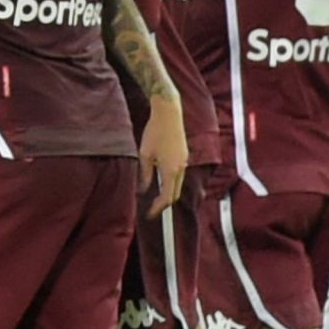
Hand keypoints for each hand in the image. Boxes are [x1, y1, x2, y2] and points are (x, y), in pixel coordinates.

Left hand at [138, 96, 186, 217]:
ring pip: (178, 185)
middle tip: (152, 210)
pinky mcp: (184, 156)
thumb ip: (145, 175)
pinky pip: (179, 175)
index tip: (150, 214)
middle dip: (164, 204)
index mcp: (171, 170)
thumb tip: (144, 190)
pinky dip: (171, 183)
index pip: (167, 197)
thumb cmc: (154, 132)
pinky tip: (161, 181)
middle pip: (175, 194)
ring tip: (155, 198)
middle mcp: (181, 168)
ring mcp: (184, 162)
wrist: (169, 114)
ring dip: (168, 193)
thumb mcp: (145, 155)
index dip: (158, 208)